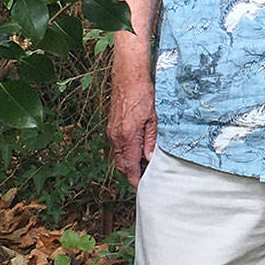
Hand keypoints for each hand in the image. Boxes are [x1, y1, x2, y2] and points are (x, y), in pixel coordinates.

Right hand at [107, 67, 156, 187]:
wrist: (128, 76)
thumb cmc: (143, 94)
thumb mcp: (153, 118)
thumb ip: (150, 141)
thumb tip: (150, 159)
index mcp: (127, 136)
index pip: (129, 167)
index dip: (135, 180)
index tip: (142, 188)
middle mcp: (116, 137)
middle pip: (122, 166)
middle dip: (132, 175)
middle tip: (145, 180)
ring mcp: (112, 132)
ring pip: (118, 158)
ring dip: (129, 165)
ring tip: (143, 167)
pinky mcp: (111, 127)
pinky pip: (117, 148)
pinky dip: (125, 155)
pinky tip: (137, 153)